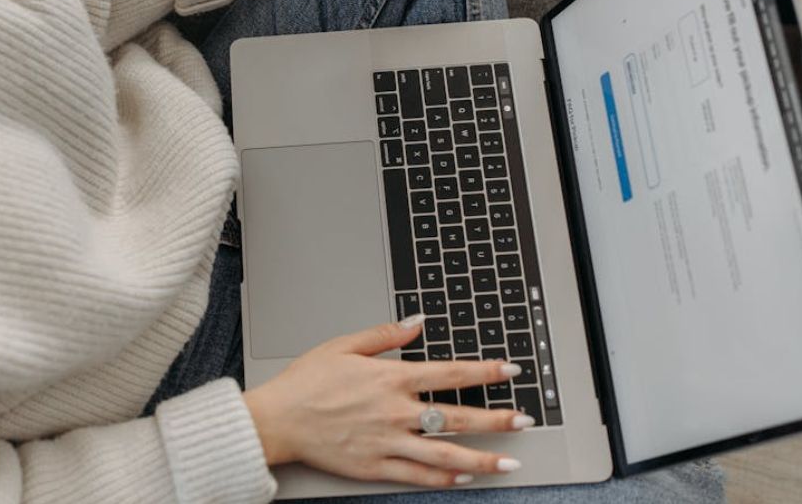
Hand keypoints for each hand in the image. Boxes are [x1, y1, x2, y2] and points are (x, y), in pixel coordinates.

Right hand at [242, 315, 531, 487]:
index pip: (450, 373)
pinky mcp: (374, 466)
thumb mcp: (343, 345)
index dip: (485, 371)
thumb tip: (417, 322)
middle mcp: (394, 412)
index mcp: (390, 378)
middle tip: (525, 420)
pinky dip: (444, 478)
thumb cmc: (305, 382)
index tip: (511, 371)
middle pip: (456, 417)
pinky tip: (465, 477)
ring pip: (445, 454)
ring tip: (509, 461)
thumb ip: (385, 335)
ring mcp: (387, 442)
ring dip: (481, 457)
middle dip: (496, 419)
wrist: (276, 419)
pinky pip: (417, 475)